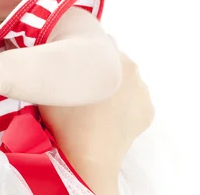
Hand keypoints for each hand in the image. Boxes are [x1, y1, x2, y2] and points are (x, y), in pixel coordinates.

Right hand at [42, 52, 153, 172]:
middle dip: (101, 70)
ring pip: (125, 82)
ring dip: (114, 87)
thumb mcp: (51, 81)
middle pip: (114, 62)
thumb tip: (53, 53)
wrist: (87, 157)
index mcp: (113, 56)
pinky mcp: (148, 112)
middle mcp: (133, 69)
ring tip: (94, 105)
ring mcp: (143, 92)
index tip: (75, 65)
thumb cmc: (66, 119)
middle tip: (82, 87)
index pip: (99, 43)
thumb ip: (56, 62)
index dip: (85, 52)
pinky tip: (107, 116)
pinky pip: (134, 101)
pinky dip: (125, 106)